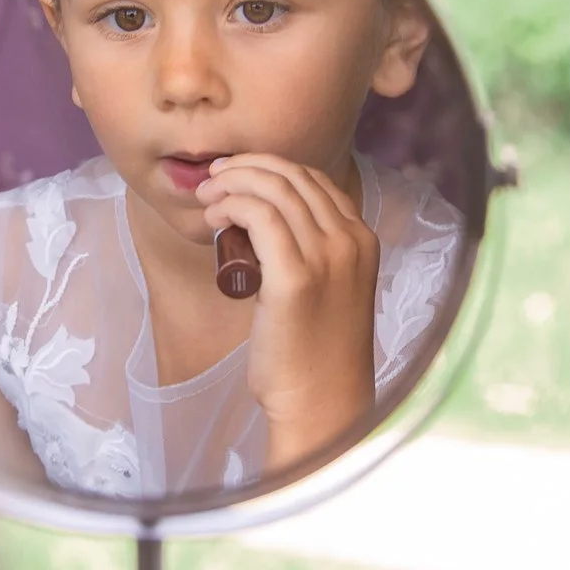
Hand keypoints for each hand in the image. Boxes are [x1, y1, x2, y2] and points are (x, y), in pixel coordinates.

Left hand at [195, 154, 378, 472]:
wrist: (322, 402)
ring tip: (206, 197)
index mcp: (363, 241)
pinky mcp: (296, 277)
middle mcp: (352, 241)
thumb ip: (313, 256)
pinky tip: (214, 217)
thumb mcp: (328, 291)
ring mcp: (328, 257)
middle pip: (294, 176)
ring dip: (232, 183)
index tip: (236, 175)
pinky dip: (232, 204)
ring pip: (274, 190)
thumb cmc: (315, 355)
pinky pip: (260, 215)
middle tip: (212, 179)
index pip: (315, 180)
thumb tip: (265, 229)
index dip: (271, 168)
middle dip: (246, 167)